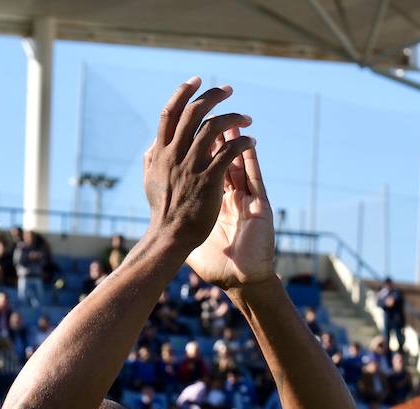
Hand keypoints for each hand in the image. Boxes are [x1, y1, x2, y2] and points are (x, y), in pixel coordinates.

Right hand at [143, 78, 254, 252]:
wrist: (169, 237)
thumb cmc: (162, 212)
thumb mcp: (150, 182)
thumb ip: (151, 160)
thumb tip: (151, 145)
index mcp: (160, 152)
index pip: (170, 113)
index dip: (183, 92)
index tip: (196, 80)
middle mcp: (174, 154)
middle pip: (194, 112)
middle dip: (213, 96)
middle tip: (228, 90)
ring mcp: (191, 166)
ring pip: (214, 127)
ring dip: (233, 117)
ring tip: (246, 118)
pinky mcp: (209, 180)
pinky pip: (229, 151)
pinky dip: (242, 142)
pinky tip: (251, 141)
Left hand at [187, 127, 275, 289]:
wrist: (241, 281)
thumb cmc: (218, 267)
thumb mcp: (193, 244)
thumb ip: (180, 227)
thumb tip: (160, 216)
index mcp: (214, 203)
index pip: (203, 169)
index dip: (195, 151)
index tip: (183, 133)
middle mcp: (230, 197)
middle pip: (220, 159)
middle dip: (214, 136)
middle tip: (206, 116)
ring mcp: (245, 200)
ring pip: (237, 162)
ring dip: (233, 139)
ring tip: (230, 118)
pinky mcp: (259, 206)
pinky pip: (253, 177)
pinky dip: (249, 158)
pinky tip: (247, 140)